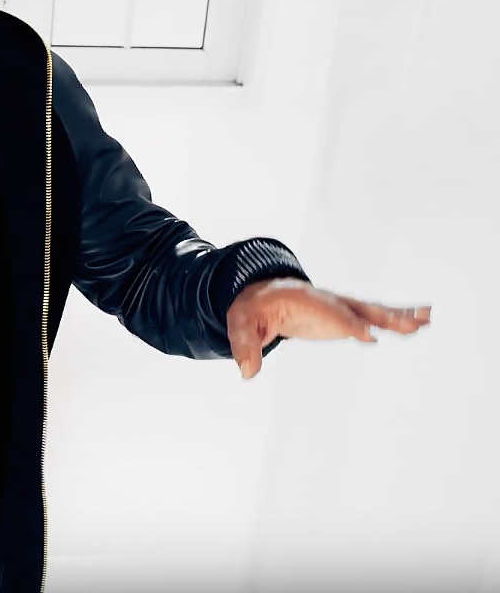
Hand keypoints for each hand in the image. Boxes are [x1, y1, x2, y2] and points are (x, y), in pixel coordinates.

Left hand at [227, 277, 431, 379]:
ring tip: (427, 320)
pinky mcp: (345, 316)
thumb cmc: (251, 308)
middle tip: (409, 325)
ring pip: (370, 310)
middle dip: (381, 316)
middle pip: (355, 307)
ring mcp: (337, 306)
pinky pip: (373, 316)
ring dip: (398, 315)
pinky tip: (421, 322)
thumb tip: (247, 373)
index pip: (326, 311)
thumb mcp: (240, 324)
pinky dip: (397, 318)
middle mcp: (325, 299)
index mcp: (300, 298)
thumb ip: (244, 346)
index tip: (368, 335)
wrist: (261, 293)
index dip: (346, 322)